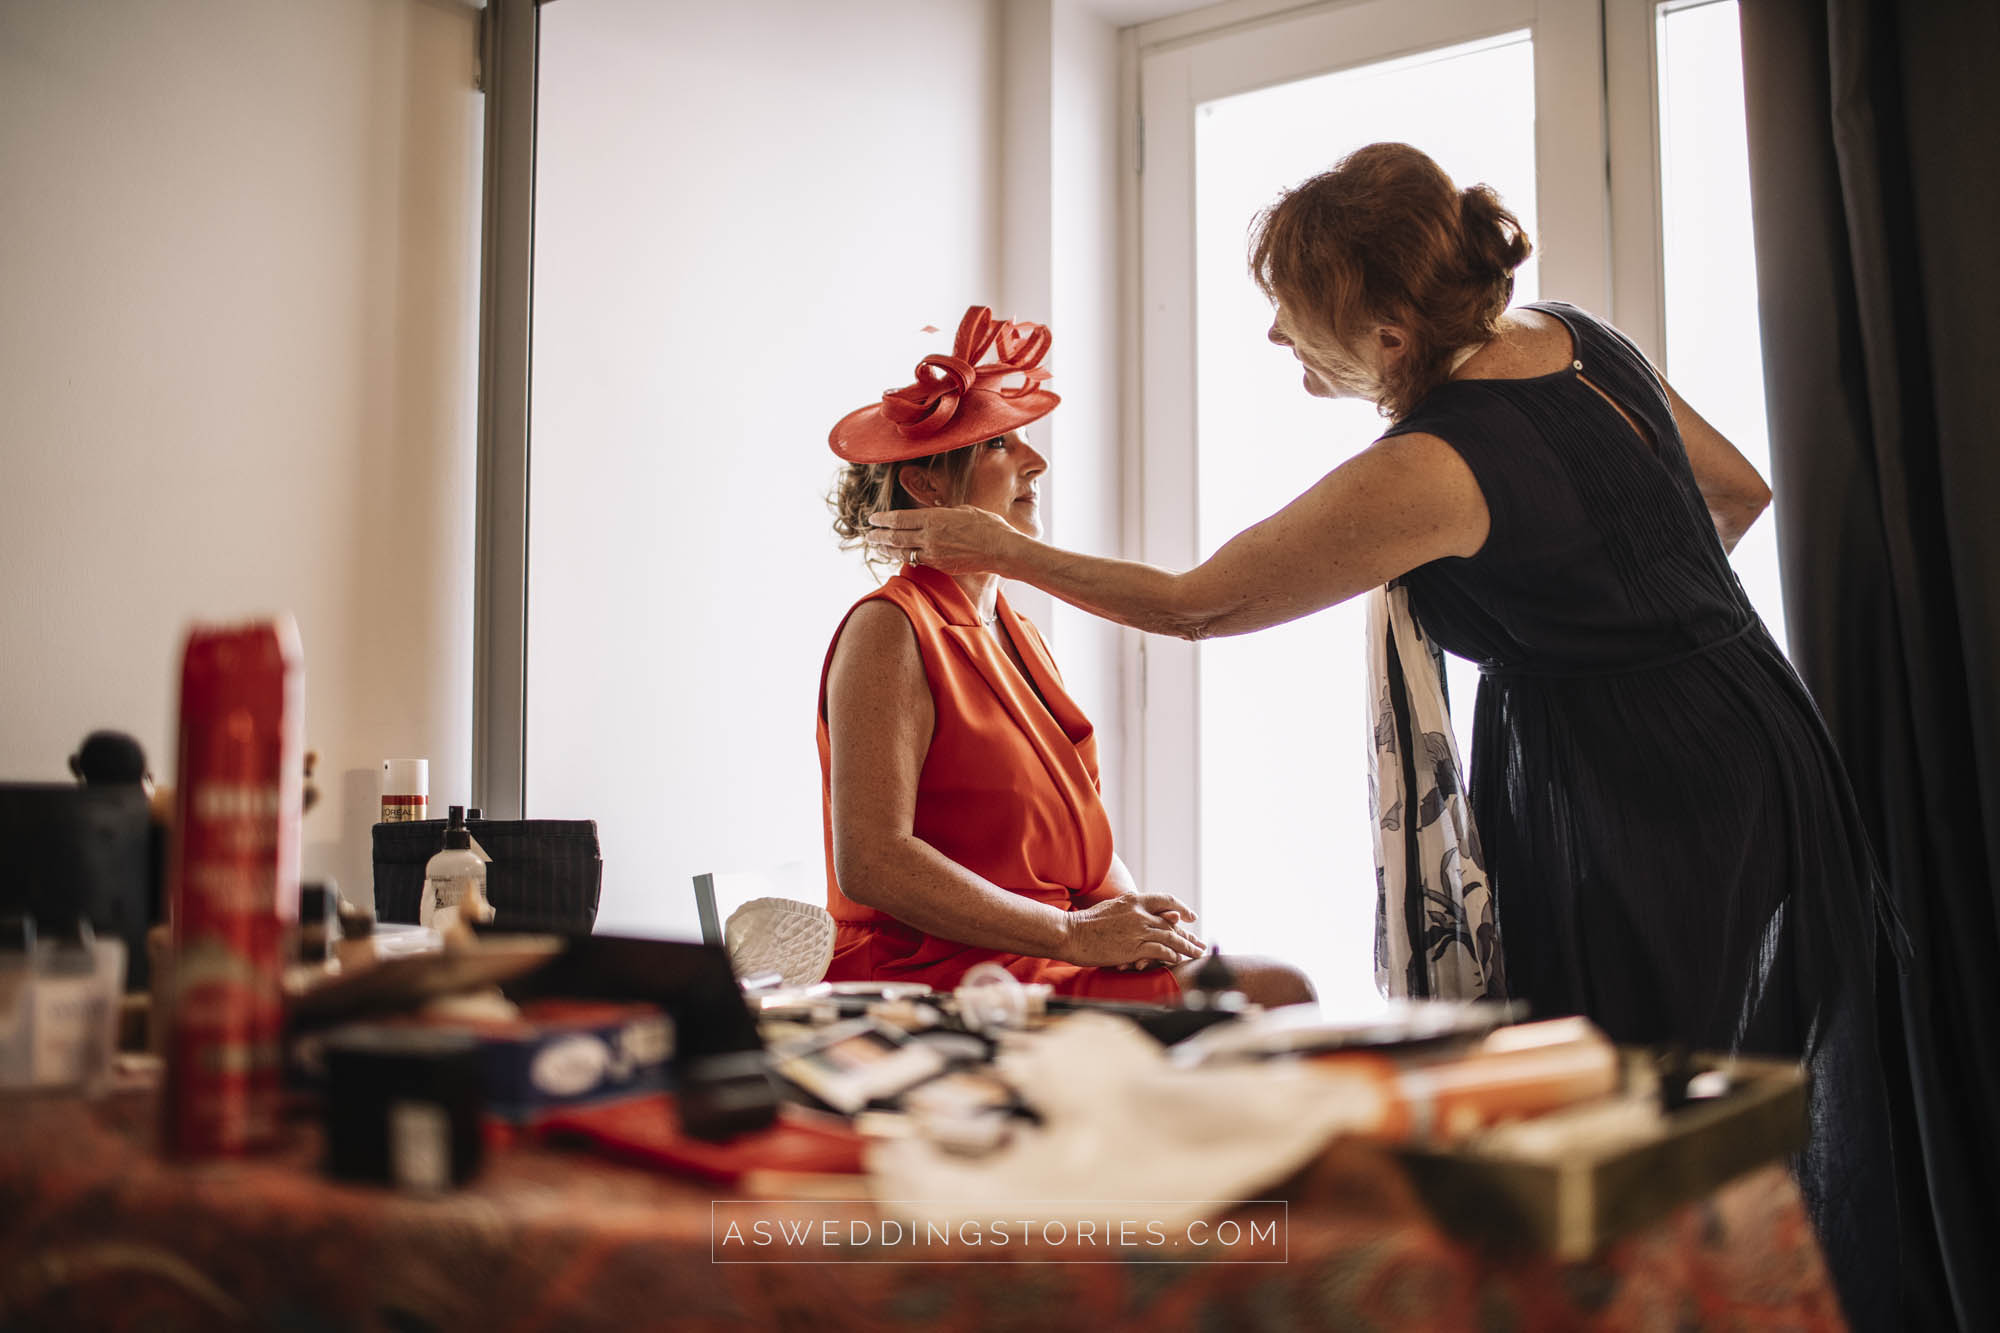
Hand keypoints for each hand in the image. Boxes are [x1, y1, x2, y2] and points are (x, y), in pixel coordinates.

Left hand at [866, 505, 1018, 574]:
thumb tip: (934, 514)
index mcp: (933, 518)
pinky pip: (917, 561)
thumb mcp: (963, 509)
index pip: (898, 519)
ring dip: (887, 549)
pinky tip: (900, 556)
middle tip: (869, 535)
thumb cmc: (987, 526)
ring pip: (902, 552)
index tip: (873, 519)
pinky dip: (905, 558)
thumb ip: (944, 512)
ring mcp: (933, 554)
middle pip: (895, 537)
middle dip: (879, 536)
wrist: (1001, 550)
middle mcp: (929, 537)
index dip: (882, 520)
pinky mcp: (940, 566)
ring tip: (877, 547)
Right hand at [1061, 892, 1204, 968]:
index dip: (1182, 907)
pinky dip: (1171, 955)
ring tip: (1196, 953)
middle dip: (1188, 934)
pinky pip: (1160, 951)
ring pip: (1171, 938)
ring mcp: (1138, 930)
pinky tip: (1176, 960)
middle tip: (1200, 943)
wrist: (1070, 933)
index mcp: (1134, 900)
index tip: (1190, 917)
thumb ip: (1129, 908)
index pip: (1166, 900)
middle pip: (1173, 922)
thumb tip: (1141, 910)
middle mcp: (1140, 913)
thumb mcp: (1111, 906)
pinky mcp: (1134, 948)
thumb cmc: (1086, 923)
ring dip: (1186, 947)